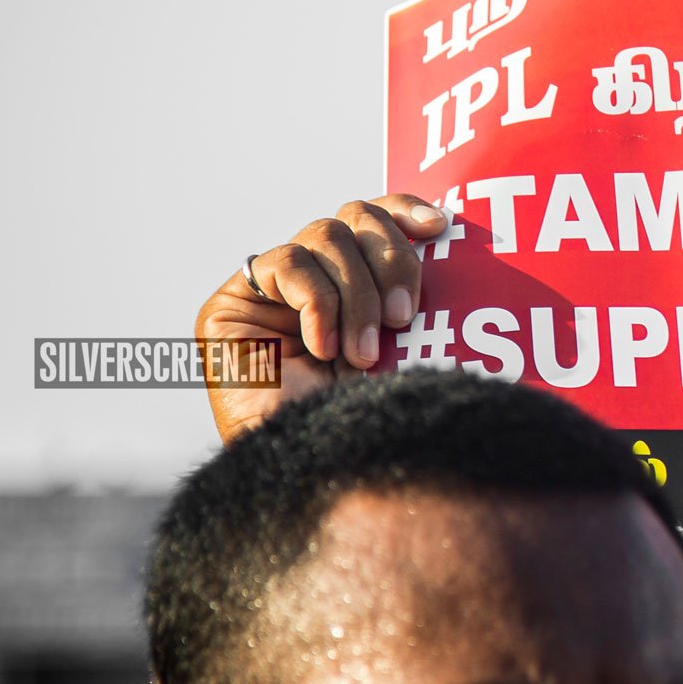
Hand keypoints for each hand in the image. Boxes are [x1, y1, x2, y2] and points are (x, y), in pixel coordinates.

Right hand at [194, 195, 448, 441]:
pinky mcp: (233, 303)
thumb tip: (449, 245)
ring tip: (363, 354)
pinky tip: (324, 347)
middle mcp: (314, 279)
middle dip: (390, 262)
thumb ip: (410, 304)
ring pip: (326, 235)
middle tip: (404, 321)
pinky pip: (289, 264)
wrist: (311, 473)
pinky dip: (318, 303)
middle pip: (356, 218)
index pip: (375, 217)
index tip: (439, 228)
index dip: (404, 210)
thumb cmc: (364, 423)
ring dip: (356, 295)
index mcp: (355, 284)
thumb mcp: (403, 354)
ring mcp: (272, 290)